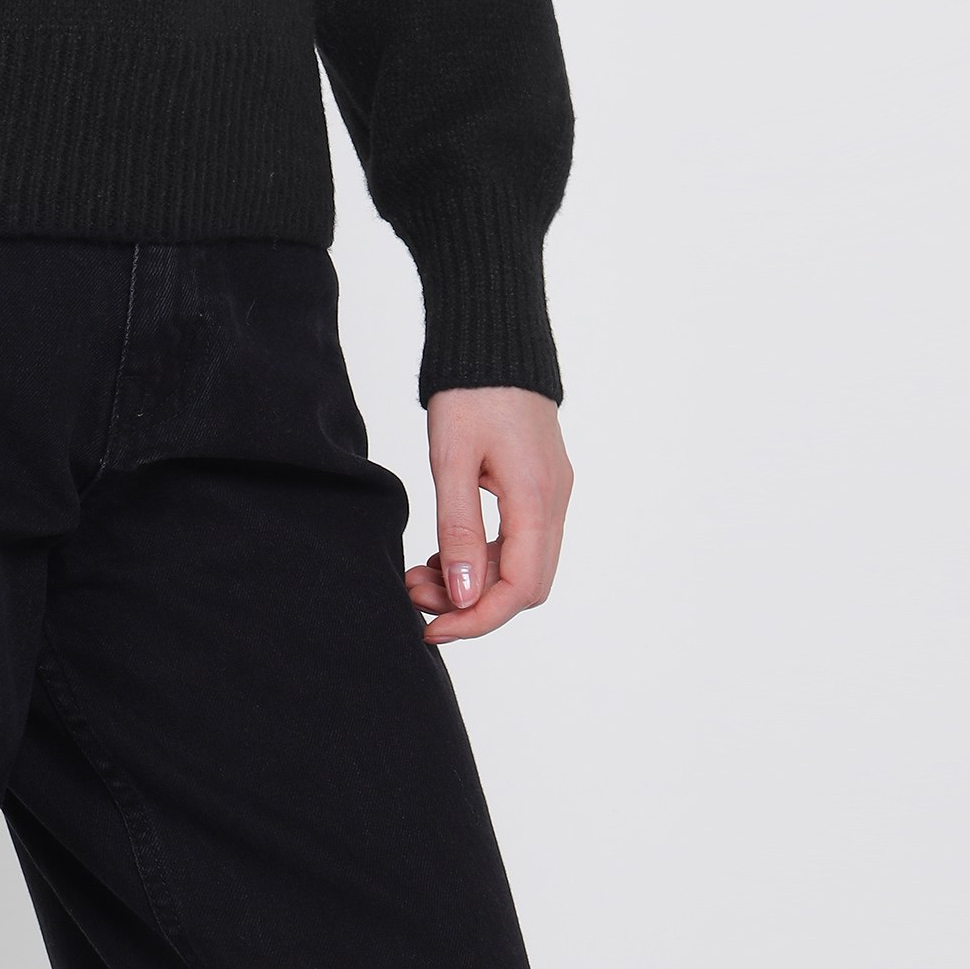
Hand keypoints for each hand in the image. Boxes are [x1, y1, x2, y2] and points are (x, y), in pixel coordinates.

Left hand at [405, 387, 571, 643]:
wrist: (493, 340)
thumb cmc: (470, 391)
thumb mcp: (452, 459)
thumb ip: (460, 528)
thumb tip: (465, 595)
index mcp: (537, 498)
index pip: (521, 588)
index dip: (477, 619)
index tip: (432, 628)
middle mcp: (553, 502)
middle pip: (524, 584)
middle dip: (471, 603)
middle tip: (415, 596)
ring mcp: (550, 494)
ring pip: (519, 563)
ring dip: (472, 581)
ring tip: (418, 577)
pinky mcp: (537, 484)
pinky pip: (517, 539)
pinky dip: (482, 556)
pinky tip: (444, 554)